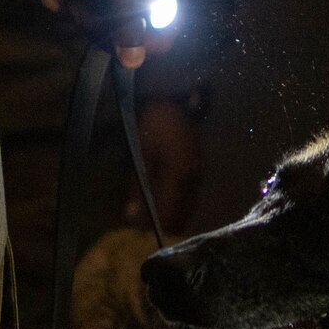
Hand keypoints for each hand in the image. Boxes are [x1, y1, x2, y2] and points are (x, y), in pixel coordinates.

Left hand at [37, 0, 192, 67]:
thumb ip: (126, 22)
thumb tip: (133, 63)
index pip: (164, 34)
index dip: (135, 41)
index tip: (110, 34)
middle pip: (130, 32)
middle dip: (98, 23)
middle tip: (79, 7)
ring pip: (104, 23)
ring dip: (78, 12)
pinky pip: (88, 7)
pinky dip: (67, 1)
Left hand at [129, 97, 202, 234]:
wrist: (176, 98)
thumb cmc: (154, 123)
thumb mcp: (141, 154)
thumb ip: (137, 186)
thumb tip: (130, 215)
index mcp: (180, 177)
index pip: (173, 215)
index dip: (160, 225)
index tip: (146, 229)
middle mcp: (194, 180)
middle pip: (183, 214)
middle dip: (167, 220)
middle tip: (149, 220)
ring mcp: (198, 174)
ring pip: (187, 205)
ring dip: (173, 210)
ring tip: (156, 209)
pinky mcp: (197, 168)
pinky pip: (189, 193)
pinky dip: (177, 198)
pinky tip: (165, 194)